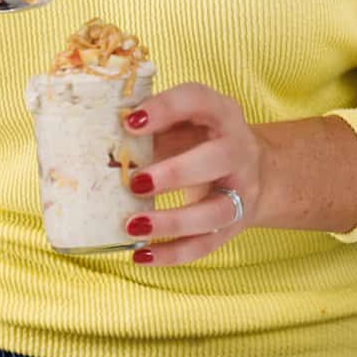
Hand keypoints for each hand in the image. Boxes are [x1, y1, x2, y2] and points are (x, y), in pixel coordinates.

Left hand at [120, 83, 269, 267]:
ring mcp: (240, 192)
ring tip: (132, 226)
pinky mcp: (233, 226)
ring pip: (214, 212)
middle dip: (174, 173)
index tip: (129, 123)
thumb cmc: (202, 140)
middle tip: (135, 183)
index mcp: (222, 114)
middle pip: (216, 160)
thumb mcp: (184, 123)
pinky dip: (172, 254)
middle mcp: (237, 151)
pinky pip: (205, 245)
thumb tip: (101, 142)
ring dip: (172, 222)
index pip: (198, 101)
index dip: (165, 109)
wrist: (255, 171)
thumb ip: (152, 128)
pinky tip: (142, 255)